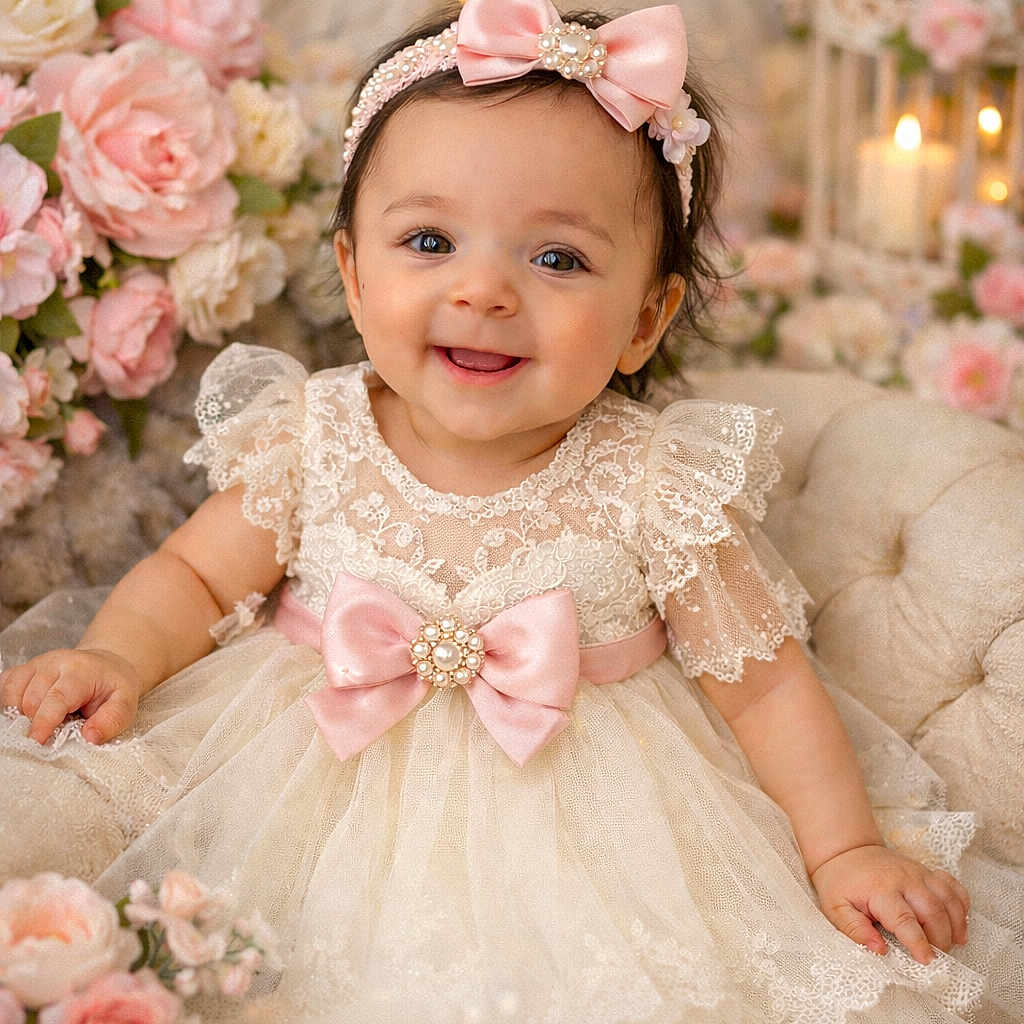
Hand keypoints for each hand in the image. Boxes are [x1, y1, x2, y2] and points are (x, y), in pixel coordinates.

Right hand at [0, 648, 143, 744]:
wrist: (107, 666)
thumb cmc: (113, 688)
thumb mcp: (125, 704)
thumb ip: (112, 721)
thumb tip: (90, 738)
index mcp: (81, 671)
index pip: (56, 698)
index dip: (44, 722)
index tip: (37, 742)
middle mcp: (55, 663)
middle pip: (31, 699)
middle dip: (36, 723)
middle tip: (52, 734)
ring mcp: (37, 664)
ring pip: (13, 693)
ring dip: (22, 715)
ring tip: (42, 723)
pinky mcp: (25, 669)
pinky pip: (5, 686)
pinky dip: (9, 703)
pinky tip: (25, 713)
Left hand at [810, 844, 969, 963]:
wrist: (846, 851)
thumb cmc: (840, 882)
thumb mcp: (836, 908)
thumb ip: (855, 930)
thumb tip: (879, 950)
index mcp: (880, 890)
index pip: (905, 920)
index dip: (919, 943)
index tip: (927, 961)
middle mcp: (904, 880)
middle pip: (933, 911)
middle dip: (941, 938)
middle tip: (937, 956)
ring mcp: (918, 873)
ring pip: (948, 898)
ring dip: (956, 924)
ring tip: (954, 943)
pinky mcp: (926, 871)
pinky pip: (953, 885)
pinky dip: (961, 903)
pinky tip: (959, 920)